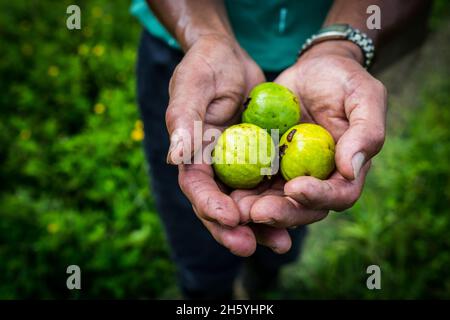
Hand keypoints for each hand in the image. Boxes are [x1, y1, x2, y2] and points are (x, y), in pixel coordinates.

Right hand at [165, 35, 292, 255]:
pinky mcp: (260, 162)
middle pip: (221, 207)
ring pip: (247, 205)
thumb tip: (175, 157)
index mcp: (190, 157)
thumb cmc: (205, 67)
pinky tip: (299, 214)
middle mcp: (213, 168)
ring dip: (262, 226)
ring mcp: (237, 167)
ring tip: (281, 243)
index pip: (196, 188)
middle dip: (233, 230)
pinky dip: (282, 203)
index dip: (210, 206)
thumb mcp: (192, 87)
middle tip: (250, 246)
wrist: (229, 58)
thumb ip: (183, 121)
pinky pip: (270, 187)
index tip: (230, 217)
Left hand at [232, 40, 386, 229]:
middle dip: (282, 213)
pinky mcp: (267, 165)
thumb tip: (350, 170)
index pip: (339, 195)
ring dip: (257, 210)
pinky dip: (240, 192)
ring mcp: (290, 174)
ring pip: (275, 203)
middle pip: (303, 209)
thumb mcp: (364, 96)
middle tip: (258, 211)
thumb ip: (366, 132)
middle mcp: (319, 180)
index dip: (319, 197)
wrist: (313, 69)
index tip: (295, 187)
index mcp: (346, 170)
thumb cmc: (343, 80)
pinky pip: (253, 183)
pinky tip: (224, 194)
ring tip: (237, 209)